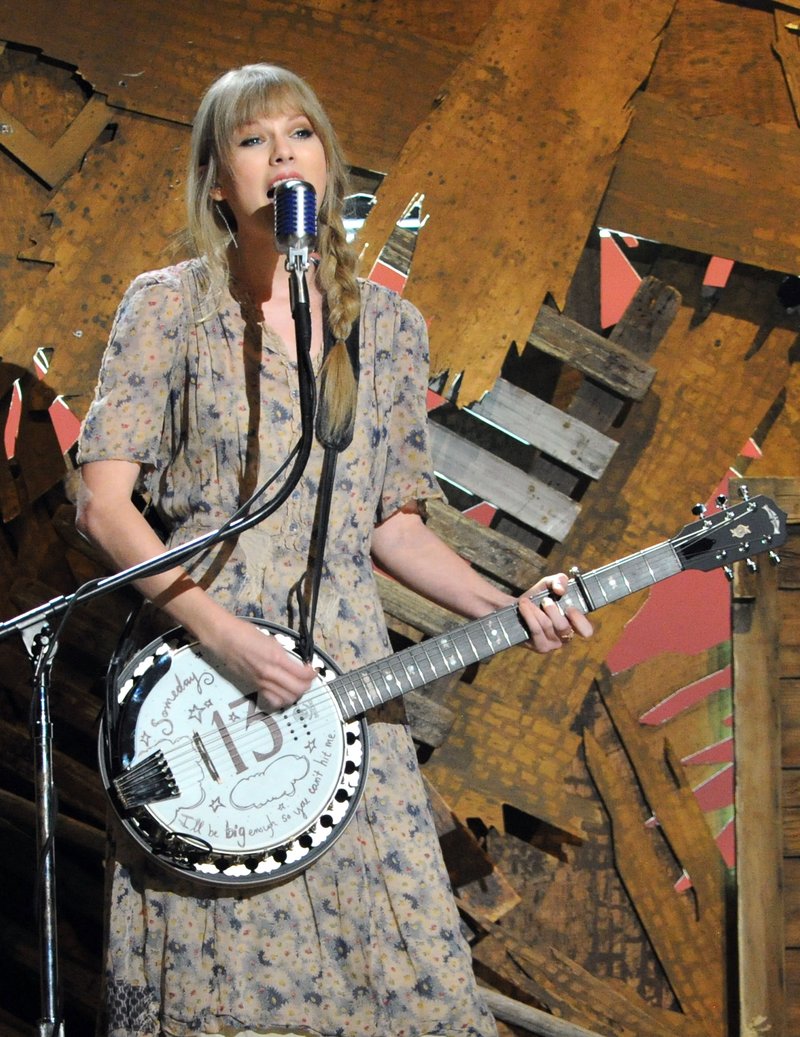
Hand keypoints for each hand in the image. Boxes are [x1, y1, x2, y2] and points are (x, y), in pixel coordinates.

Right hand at [202, 614, 316, 710]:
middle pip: (297, 689)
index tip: (313, 669)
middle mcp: (270, 673)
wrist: (223, 638)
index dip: (312, 674)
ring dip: (295, 693)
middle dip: (307, 685)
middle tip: (308, 678)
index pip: (302, 674)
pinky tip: (282, 691)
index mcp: (276, 658)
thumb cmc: (245, 633)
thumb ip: (283, 654)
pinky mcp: (253, 686)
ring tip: (297, 685)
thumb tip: (295, 664)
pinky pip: (272, 699)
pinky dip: (281, 699)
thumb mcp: (270, 640)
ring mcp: (261, 682)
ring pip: (286, 698)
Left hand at [517, 573, 592, 652]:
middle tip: (545, 600)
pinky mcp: (541, 647)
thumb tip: (560, 590)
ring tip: (526, 601)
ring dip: (535, 611)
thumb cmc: (538, 597)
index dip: (579, 620)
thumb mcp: (549, 584)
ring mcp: (553, 644)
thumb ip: (559, 580)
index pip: (586, 630)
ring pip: (548, 626)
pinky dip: (529, 616)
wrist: (517, 609)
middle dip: (553, 611)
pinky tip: (523, 607)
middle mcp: (566, 636)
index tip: (568, 607)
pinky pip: (536, 631)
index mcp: (574, 623)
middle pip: (564, 627)